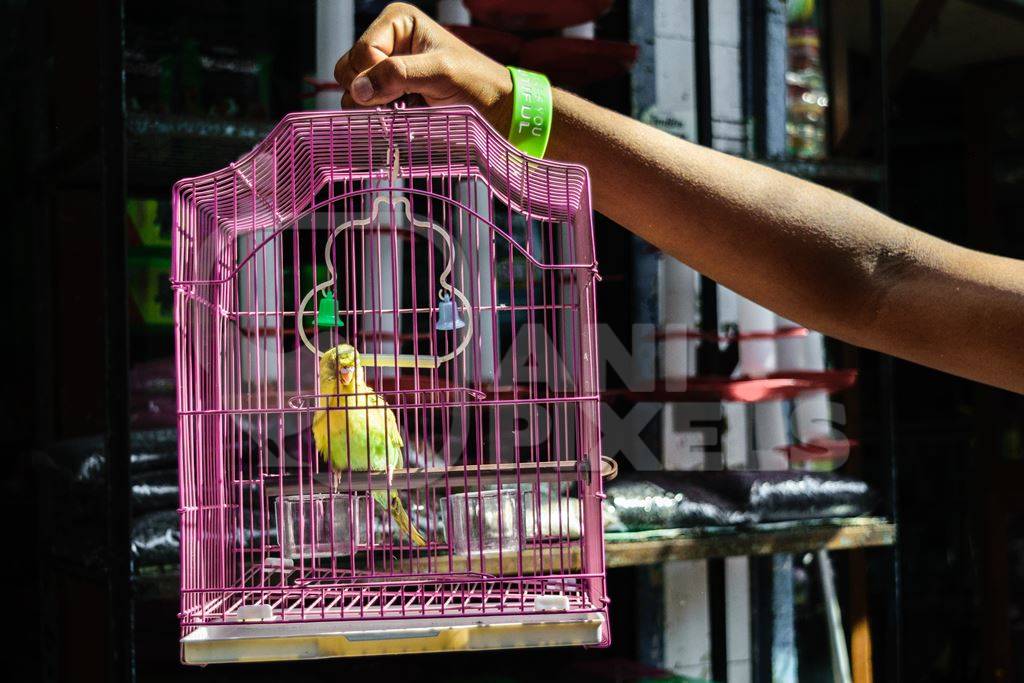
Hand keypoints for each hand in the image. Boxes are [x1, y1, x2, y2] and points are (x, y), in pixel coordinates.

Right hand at [334, 2, 513, 132]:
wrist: (492, 108)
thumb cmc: (475, 83)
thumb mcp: (441, 73)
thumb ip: (399, 75)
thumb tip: (358, 89)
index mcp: (398, 21)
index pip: (363, 51)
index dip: (375, 76)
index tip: (400, 93)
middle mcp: (386, 40)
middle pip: (349, 68)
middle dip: (369, 91)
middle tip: (400, 102)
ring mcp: (384, 67)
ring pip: (352, 88)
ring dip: (372, 105)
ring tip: (404, 108)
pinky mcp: (386, 90)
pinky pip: (363, 104)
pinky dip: (377, 114)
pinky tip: (401, 114)